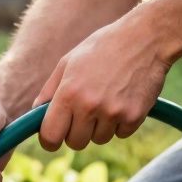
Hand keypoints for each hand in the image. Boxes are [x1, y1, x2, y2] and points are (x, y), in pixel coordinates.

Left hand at [34, 16, 172, 150]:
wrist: (146, 38)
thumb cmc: (103, 47)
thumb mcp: (68, 62)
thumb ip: (49, 91)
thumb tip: (35, 114)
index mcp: (68, 93)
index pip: (51, 136)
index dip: (50, 140)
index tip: (53, 137)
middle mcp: (89, 106)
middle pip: (75, 143)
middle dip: (76, 132)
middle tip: (84, 112)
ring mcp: (114, 113)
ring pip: (99, 139)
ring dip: (100, 127)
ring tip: (107, 99)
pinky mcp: (135, 116)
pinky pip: (121, 134)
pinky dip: (121, 123)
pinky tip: (123, 99)